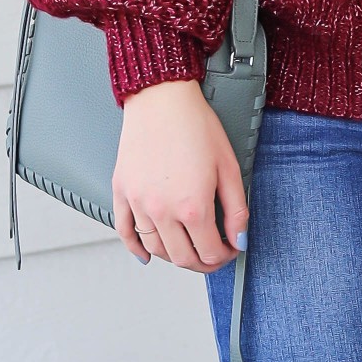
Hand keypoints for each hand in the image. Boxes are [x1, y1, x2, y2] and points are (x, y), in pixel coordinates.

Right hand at [112, 79, 245, 272]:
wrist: (162, 99)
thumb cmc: (195, 125)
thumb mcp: (229, 168)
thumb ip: (237, 210)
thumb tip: (239, 239)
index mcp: (193, 206)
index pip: (210, 252)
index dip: (224, 257)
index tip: (229, 249)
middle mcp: (162, 210)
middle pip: (182, 258)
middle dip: (202, 262)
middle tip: (212, 254)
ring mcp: (138, 203)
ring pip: (156, 249)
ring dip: (174, 257)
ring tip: (187, 249)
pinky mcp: (122, 192)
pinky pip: (125, 232)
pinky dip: (136, 249)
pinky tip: (147, 254)